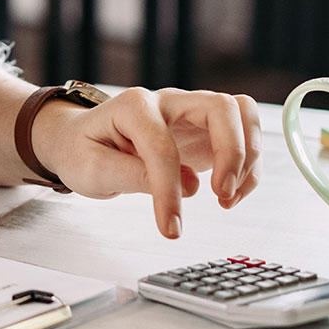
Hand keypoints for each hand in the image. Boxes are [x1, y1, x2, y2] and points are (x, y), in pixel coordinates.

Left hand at [34, 86, 261, 238]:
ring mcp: (190, 114)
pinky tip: (230, 194)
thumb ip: (133, 175)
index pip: (162, 145)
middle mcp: (168, 102)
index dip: (169, 189)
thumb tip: (187, 186)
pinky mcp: (204, 133)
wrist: (80, 142)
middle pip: (222, 107)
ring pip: (242, 112)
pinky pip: (243, 136)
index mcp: (134, 106)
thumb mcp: (91, 170)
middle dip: (232, 153)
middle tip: (222, 195)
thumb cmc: (83, 151)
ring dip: (248, 155)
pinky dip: (249, 166)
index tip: (170, 226)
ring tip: (229, 196)